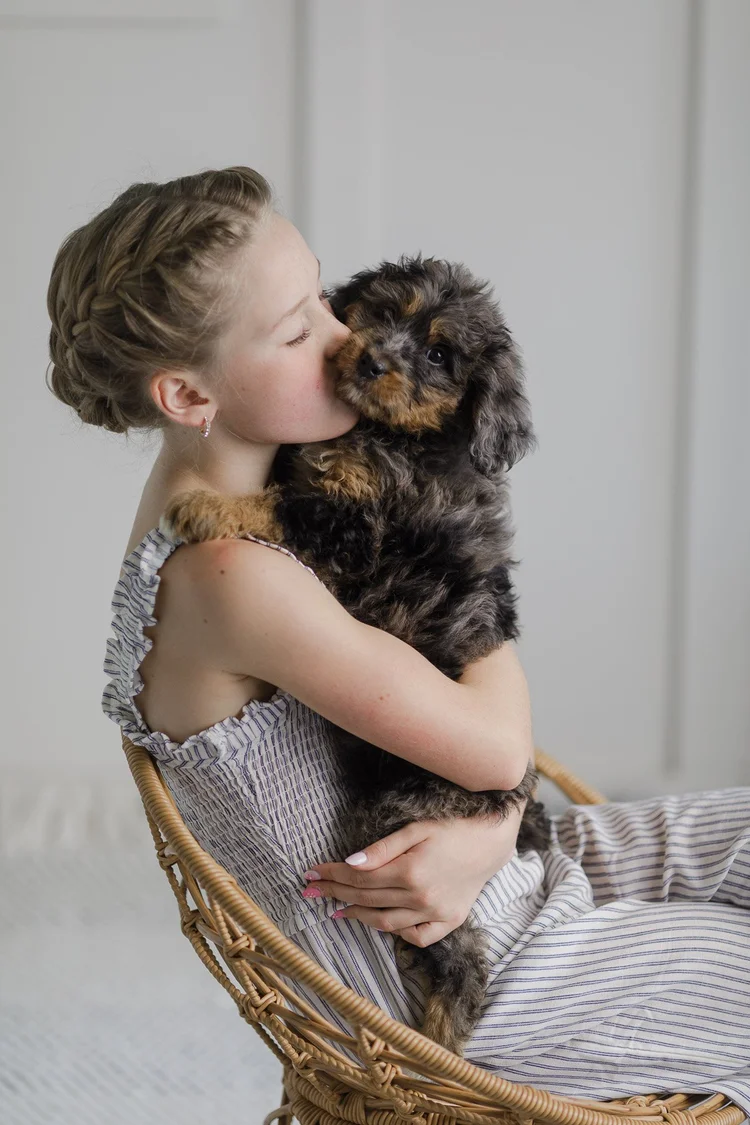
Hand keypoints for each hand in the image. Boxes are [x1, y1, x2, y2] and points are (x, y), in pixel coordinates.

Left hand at [300, 805, 524, 946]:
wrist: (495, 840)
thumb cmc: (454, 827)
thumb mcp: (417, 828)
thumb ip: (383, 848)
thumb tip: (350, 862)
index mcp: (410, 872)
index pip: (359, 877)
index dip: (331, 874)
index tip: (310, 872)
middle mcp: (421, 898)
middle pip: (366, 898)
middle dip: (334, 892)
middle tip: (310, 890)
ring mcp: (436, 914)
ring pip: (385, 922)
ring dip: (357, 915)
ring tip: (336, 908)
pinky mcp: (450, 922)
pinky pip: (416, 937)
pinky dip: (395, 932)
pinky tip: (379, 922)